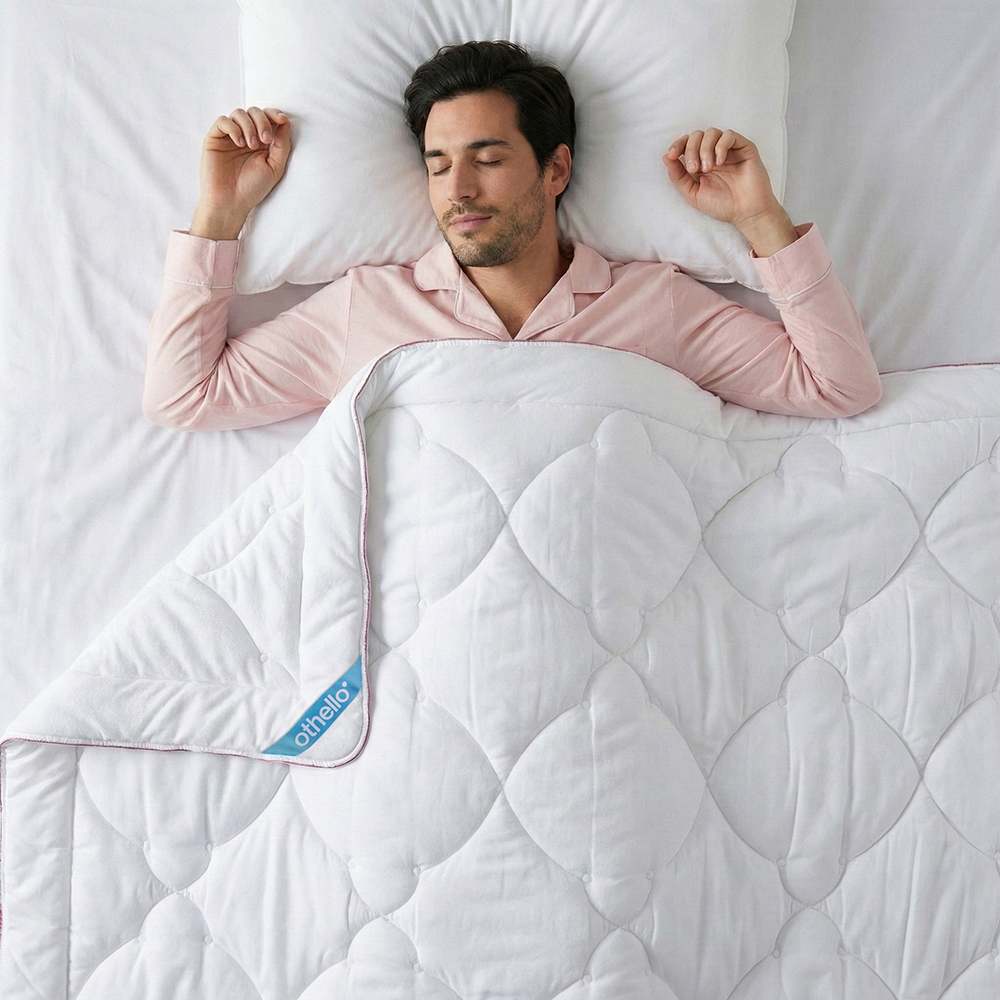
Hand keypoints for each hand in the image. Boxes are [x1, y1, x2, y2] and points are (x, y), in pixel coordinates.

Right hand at [190, 107, 291, 239]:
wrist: (231, 202)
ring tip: (251, 145)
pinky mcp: (215, 139)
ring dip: (249, 126)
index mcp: (262, 142)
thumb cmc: (252, 189)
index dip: (275, 114)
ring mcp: (229, 136)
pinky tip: (238, 143)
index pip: (268, 118)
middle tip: (265, 140)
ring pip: (239, 113)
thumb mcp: (275, 167)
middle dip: (263, 121)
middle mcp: (245, 136)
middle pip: (254, 112)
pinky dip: (233, 128)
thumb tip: (285, 122)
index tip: (282, 120)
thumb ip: (282, 145)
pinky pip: (223, 121)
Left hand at [663, 129, 797, 254]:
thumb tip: (666, 157)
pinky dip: (720, 146)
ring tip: (708, 168)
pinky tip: (720, 162)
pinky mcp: (744, 147)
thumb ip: (678, 177)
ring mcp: (729, 150)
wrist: (746, 212)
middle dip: (691, 150)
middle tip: (695, 169)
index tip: (672, 155)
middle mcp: (714, 153)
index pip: (686, 143)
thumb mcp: (693, 194)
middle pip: (697, 135)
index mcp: (701, 162)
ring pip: (712, 132)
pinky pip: (729, 135)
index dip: (677, 145)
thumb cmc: (722, 205)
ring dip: (705, 148)